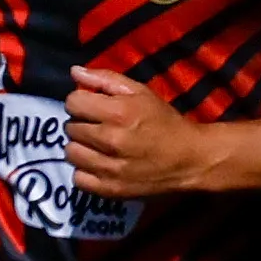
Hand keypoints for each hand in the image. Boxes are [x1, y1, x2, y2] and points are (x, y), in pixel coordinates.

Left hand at [64, 66, 231, 197]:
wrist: (190, 159)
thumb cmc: (164, 121)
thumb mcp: (140, 92)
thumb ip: (106, 79)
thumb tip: (74, 71)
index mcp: (119, 113)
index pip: (73, 102)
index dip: (81, 102)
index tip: (92, 107)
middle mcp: (111, 141)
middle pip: (70, 128)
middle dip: (82, 124)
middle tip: (99, 127)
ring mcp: (109, 168)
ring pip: (71, 153)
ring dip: (81, 148)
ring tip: (98, 146)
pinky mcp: (109, 190)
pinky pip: (78, 178)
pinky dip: (85, 171)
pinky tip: (100, 165)